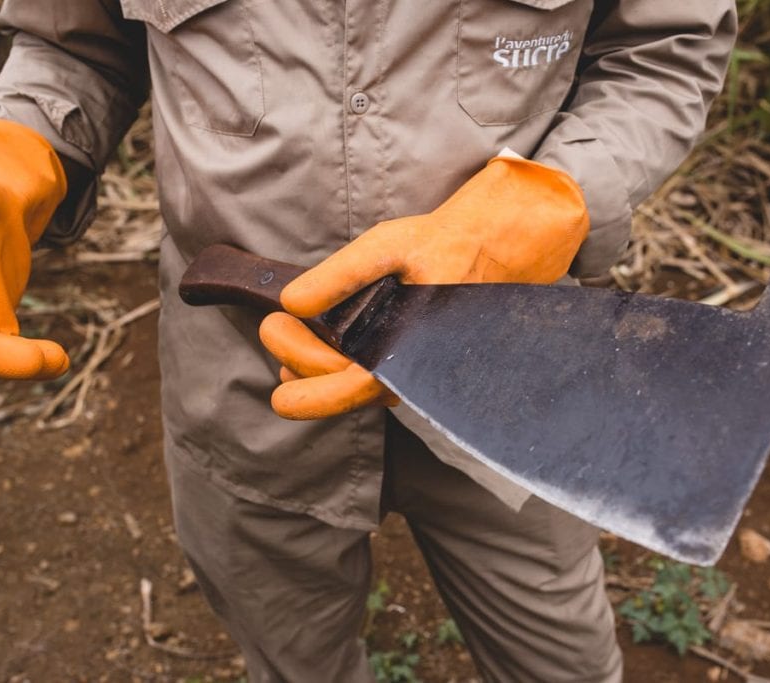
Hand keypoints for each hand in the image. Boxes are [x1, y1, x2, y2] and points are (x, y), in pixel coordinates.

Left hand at [262, 155, 588, 419]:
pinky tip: (321, 344)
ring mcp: (414, 370)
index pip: (347, 389)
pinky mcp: (415, 358)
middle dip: (300, 361)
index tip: (274, 347)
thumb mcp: (390, 247)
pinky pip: (371, 372)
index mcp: (409, 354)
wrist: (498, 244)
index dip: (304, 387)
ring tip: (284, 341)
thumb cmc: (448, 245)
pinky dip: (339, 361)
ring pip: (356, 383)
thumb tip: (294, 301)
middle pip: (343, 387)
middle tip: (272, 327)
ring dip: (316, 366)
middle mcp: (413, 374)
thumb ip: (341, 274)